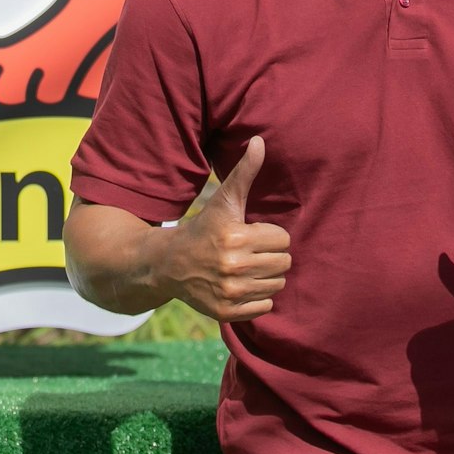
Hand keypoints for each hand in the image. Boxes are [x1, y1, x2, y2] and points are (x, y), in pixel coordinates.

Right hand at [153, 137, 291, 321]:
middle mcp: (233, 266)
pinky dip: (257, 298)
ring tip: (246, 268)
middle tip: (251, 252)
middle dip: (270, 256)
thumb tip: (259, 141)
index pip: (283, 240)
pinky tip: (241, 285)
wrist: (169, 264)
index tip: (251, 234)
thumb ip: (245, 172)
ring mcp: (230, 292)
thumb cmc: (204, 228)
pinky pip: (265, 307)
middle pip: (284, 263)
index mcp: (236, 237)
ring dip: (266, 276)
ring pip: (276, 285)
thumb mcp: (223, 200)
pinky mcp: (227, 312)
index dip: (269, 235)